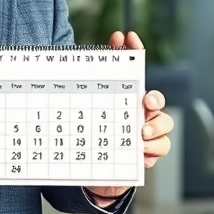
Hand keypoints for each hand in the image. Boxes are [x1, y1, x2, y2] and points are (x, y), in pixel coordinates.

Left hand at [85, 30, 173, 201]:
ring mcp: (147, 133)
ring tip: (142, 132)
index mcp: (124, 99)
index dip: (131, 50)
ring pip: (164, 123)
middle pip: (155, 98)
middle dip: (154, 96)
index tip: (124, 36)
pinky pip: (160, 147)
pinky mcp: (149, 153)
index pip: (132, 69)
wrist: (96, 176)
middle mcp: (139, 113)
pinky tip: (140, 152)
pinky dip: (152, 150)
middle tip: (146, 100)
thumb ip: (74, 101)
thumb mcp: (81, 121)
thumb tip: (49, 77)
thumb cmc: (91, 145)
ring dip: (156, 125)